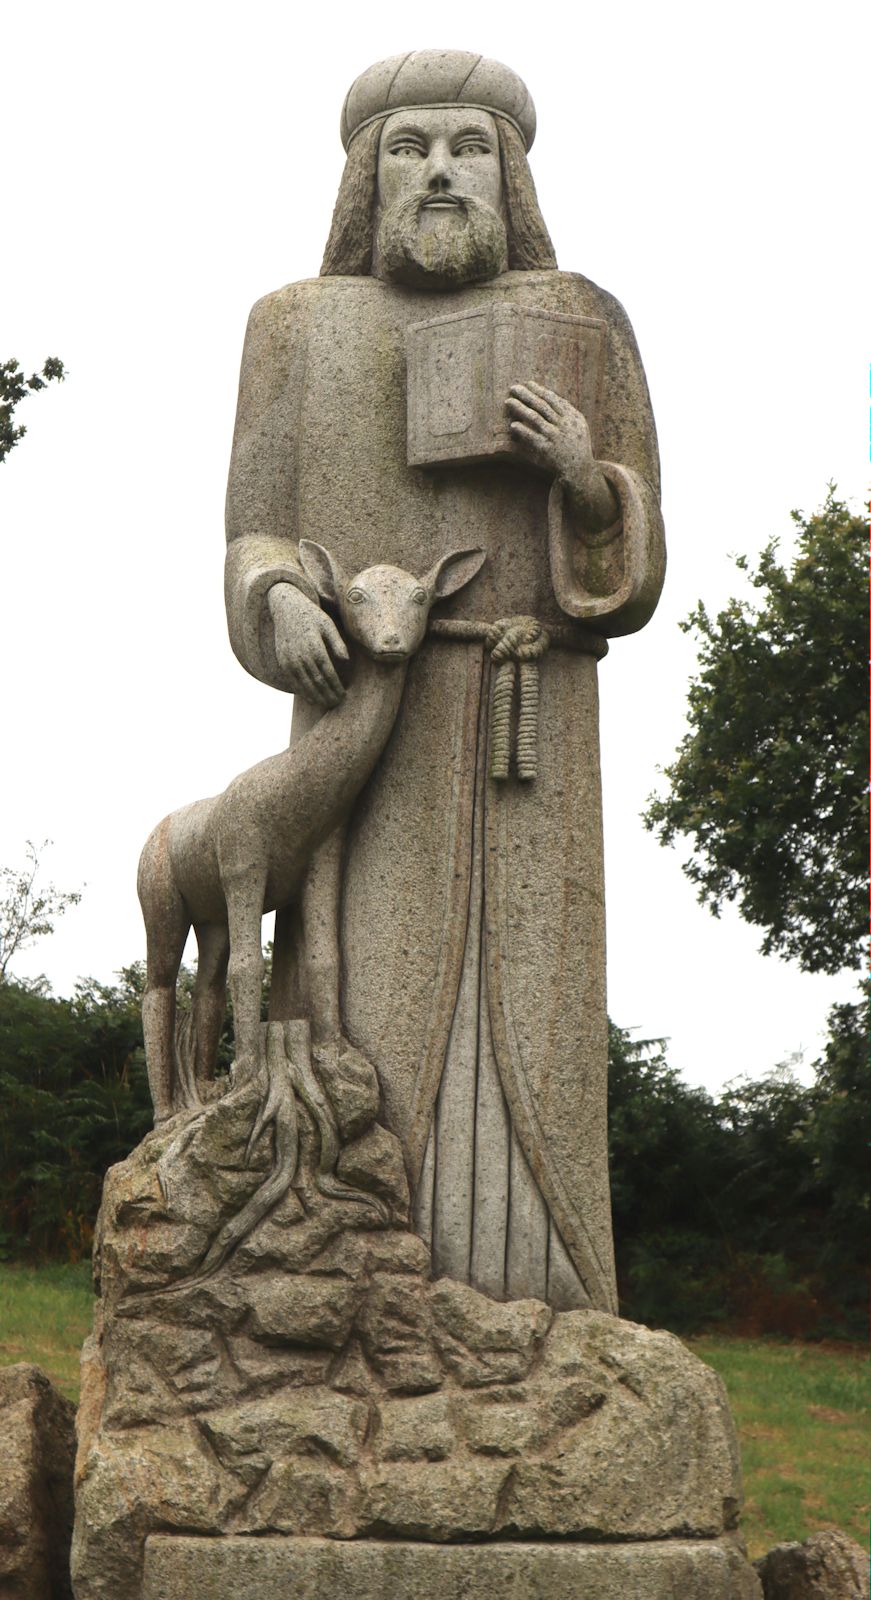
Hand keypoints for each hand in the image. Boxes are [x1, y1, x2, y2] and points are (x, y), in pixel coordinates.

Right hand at [266, 583, 348, 707]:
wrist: (286, 608)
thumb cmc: (312, 616)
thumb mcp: (328, 624)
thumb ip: (337, 642)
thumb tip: (346, 660)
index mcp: (315, 647)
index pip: (328, 674)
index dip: (336, 687)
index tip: (344, 696)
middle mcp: (301, 656)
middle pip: (317, 683)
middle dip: (327, 695)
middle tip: (337, 704)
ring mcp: (290, 660)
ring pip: (304, 685)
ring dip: (316, 697)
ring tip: (326, 705)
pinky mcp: (282, 661)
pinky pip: (293, 681)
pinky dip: (302, 692)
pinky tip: (311, 698)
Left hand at [506, 381, 617, 532]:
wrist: (580, 468)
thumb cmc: (577, 444)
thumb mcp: (579, 424)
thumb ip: (567, 410)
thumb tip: (550, 395)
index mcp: (572, 416)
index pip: (553, 399)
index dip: (539, 390)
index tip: (527, 383)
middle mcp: (564, 425)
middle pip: (542, 405)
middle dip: (526, 395)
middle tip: (513, 387)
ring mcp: (555, 437)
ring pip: (535, 419)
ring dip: (520, 409)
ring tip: (508, 402)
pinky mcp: (547, 450)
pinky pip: (532, 438)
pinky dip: (523, 431)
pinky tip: (512, 425)